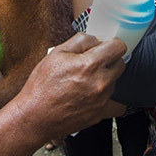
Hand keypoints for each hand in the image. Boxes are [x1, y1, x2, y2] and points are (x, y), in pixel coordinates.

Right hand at [11, 33, 125, 140]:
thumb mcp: (56, 53)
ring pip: (114, 81)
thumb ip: (80, 41)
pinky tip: (87, 94)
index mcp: (90, 64)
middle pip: (120, 63)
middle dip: (109, 60)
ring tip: (84, 80)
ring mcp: (102, 100)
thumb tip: (96, 39)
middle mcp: (100, 83)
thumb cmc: (42, 85)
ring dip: (105, 77)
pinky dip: (102, 95)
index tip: (106, 46)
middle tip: (93, 62)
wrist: (35, 116)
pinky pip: (111, 100)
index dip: (112, 43)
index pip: (119, 47)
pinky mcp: (100, 113)